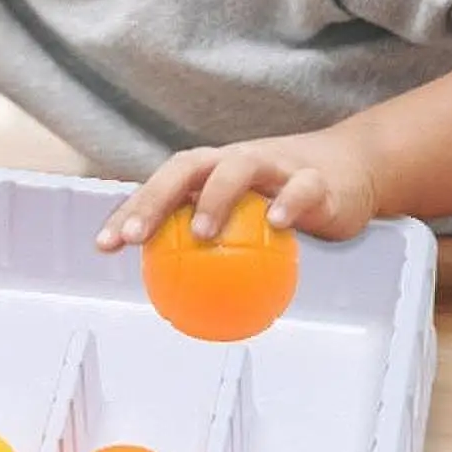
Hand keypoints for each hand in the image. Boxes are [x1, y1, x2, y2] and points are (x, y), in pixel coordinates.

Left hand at [95, 127, 382, 250]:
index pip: (159, 186)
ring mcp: (274, 164)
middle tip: (137, 237)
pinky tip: (276, 225)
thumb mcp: (238, 218)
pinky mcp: (316, 178)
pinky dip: (287, 202)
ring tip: (201, 234)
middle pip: (186, 168)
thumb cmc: (277, 199)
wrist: (347, 170)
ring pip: (240, 167)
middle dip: (156, 199)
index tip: (104, 245)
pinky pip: (300, 187)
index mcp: (208, 170)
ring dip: (216, 197)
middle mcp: (233, 160)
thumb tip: (168, 292)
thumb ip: (204, 245)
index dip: (129, 212)